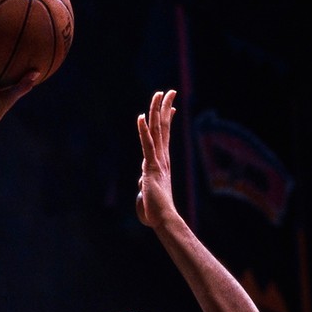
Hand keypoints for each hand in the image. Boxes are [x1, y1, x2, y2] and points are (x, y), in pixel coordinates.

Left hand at [134, 90, 178, 228]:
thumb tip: (143, 183)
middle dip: (165, 108)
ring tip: (159, 94)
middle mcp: (162, 159)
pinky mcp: (151, 167)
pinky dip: (143, 131)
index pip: (164, 138)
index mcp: (162, 164)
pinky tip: (141, 117)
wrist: (163, 220)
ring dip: (157, 111)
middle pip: (163, 128)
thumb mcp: (147, 195)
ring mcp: (157, 161)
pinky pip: (146, 145)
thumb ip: (145, 185)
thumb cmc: (155, 212)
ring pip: (157, 131)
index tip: (171, 107)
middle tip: (170, 91)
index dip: (167, 121)